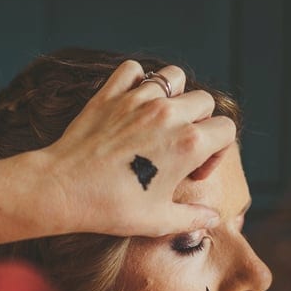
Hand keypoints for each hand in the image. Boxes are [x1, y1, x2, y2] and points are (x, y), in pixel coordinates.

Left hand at [37, 60, 236, 236]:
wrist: (63, 190)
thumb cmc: (112, 208)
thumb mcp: (159, 220)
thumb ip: (193, 217)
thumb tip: (212, 219)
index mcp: (189, 144)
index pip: (226, 129)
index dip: (217, 150)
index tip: (195, 169)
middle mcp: (168, 115)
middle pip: (205, 100)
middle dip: (200, 121)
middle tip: (178, 146)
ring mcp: (138, 100)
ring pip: (173, 77)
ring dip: (174, 94)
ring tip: (161, 118)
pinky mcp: (110, 94)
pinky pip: (132, 69)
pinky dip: (136, 79)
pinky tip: (132, 101)